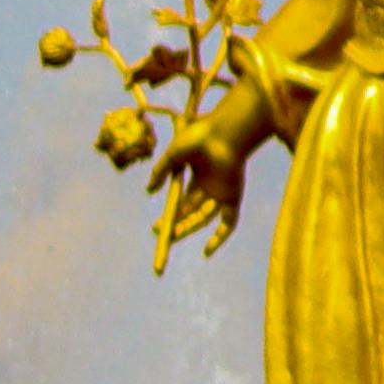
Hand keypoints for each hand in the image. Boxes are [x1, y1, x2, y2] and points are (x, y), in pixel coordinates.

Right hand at [153, 121, 250, 261]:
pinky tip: (207, 252)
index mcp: (197, 174)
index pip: (182, 201)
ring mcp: (223, 191)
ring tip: (171, 235)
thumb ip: (160, 171)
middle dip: (176, 224)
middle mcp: (211, 185)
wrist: (225, 131)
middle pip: (192, 212)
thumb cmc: (200, 137)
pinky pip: (229, 222)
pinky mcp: (234, 196)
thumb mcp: (174, 155)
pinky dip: (219, 237)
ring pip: (204, 217)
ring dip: (187, 228)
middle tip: (161, 233)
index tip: (155, 228)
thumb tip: (149, 191)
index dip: (169, 215)